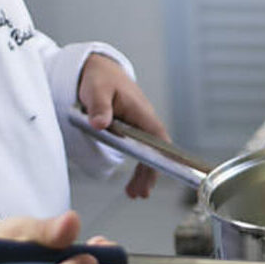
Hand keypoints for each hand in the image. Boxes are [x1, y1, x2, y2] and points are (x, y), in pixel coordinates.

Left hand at [78, 53, 169, 197]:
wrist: (98, 70)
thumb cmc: (100, 78)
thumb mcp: (97, 90)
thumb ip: (99, 107)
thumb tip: (100, 123)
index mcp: (142, 113)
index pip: (159, 138)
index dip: (165, 156)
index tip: (167, 172)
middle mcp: (145, 122)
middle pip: (155, 152)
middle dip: (150, 173)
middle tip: (141, 193)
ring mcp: (140, 128)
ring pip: (148, 155)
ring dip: (144, 175)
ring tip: (135, 194)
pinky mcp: (131, 132)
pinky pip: (140, 153)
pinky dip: (138, 168)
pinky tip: (132, 184)